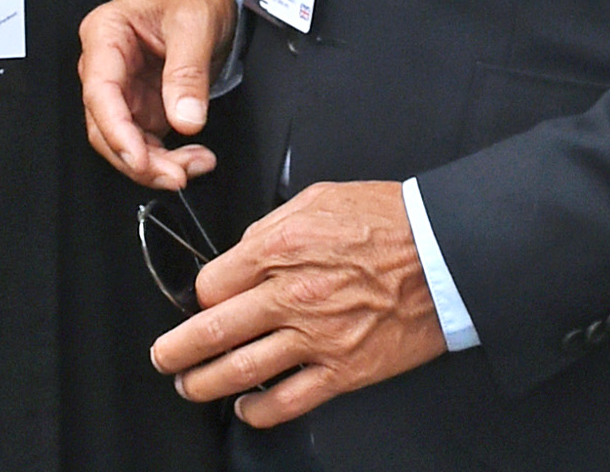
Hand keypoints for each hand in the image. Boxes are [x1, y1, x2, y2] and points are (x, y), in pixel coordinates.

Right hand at [81, 0, 233, 189]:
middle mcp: (106, 65)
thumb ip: (187, 72)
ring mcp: (123, 89)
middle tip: (177, 174)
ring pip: (123, 141)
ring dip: (155, 164)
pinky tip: (191, 158)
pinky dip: (166, 157)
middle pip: (106, 127)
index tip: (141, 159)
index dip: (117, 132)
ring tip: (194, 165)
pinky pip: (145, 141)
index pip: (100, 93)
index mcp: (106, 35)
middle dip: (140, 159)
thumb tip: (185, 118)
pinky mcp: (141, 104)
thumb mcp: (194, 24)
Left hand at [151, 181, 448, 425]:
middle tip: (163, 357)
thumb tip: (241, 253)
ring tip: (189, 386)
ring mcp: (316, 337)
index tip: (203, 302)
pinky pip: (288, 401)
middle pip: (212, 330)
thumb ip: (272, 226)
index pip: (213, 283)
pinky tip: (246, 408)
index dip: (202, 295)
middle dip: (177, 349)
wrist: (445, 252)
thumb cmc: (389, 221)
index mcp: (281, 247)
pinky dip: (258, 411)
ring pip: (240, 370)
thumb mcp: (320, 198)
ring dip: (204, 383)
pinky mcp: (342, 370)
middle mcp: (292, 294)